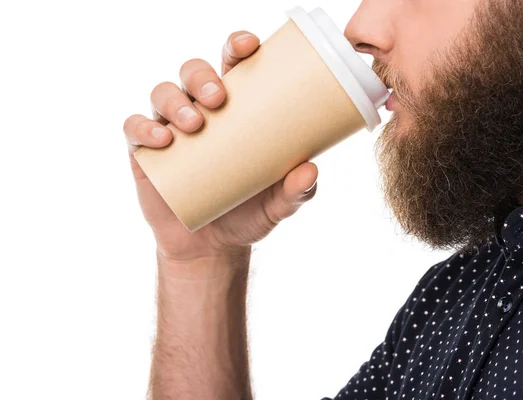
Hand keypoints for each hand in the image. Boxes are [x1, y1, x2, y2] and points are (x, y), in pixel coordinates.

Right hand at [123, 31, 317, 262]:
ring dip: (175, 101)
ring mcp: (170, 129)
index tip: (248, 45)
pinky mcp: (145, 153)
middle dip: (202, 76)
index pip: (232, 65)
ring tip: (193, 124)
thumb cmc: (248, 213)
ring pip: (163, 93)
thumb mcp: (278, 204)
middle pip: (193, 72)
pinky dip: (143, 128)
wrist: (212, 248)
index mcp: (235, 109)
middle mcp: (200, 111)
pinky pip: (135, 127)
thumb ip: (297, 191)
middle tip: (219, 99)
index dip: (236, 45)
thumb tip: (310, 169)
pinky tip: (161, 139)